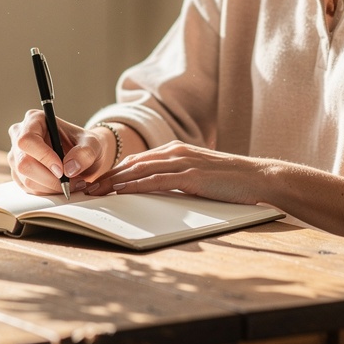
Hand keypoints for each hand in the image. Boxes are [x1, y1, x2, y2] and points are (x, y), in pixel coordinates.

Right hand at [7, 110, 116, 194]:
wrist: (82, 156)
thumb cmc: (84, 144)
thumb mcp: (92, 144)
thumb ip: (85, 153)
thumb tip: (69, 168)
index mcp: (35, 120)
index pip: (28, 140)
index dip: (43, 157)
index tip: (62, 170)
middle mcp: (19, 136)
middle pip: (24, 163)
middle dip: (50, 178)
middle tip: (72, 182)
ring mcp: (16, 156)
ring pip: (26, 179)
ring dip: (51, 187)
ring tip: (71, 184)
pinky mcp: (18, 173)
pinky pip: (28, 189)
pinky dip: (47, 192)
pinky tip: (61, 186)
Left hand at [87, 140, 267, 204]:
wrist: (257, 177)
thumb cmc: (230, 180)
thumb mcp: (197, 176)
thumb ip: (176, 178)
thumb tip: (155, 190)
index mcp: (176, 151)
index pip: (136, 161)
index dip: (113, 172)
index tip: (95, 183)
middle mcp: (175, 152)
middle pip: (131, 164)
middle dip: (106, 176)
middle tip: (85, 188)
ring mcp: (182, 162)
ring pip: (139, 170)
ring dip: (113, 182)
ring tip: (95, 192)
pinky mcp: (190, 176)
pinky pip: (155, 180)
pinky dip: (135, 185)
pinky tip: (121, 191)